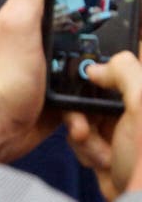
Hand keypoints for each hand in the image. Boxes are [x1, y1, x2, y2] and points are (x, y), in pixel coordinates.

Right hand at [64, 51, 141, 198]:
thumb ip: (124, 72)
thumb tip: (98, 65)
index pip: (129, 64)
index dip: (107, 62)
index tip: (93, 69)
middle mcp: (137, 111)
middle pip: (99, 88)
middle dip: (85, 106)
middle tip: (85, 118)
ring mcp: (123, 131)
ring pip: (86, 112)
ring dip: (84, 130)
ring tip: (100, 148)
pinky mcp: (108, 148)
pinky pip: (83, 135)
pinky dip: (85, 146)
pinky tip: (101, 158)